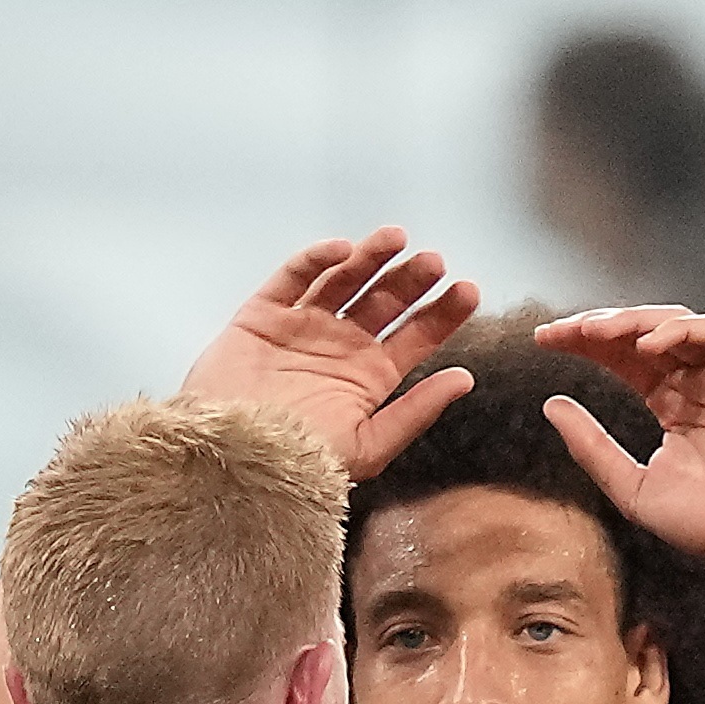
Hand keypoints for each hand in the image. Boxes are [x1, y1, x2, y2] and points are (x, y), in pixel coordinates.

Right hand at [182, 231, 481, 479]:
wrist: (235, 460)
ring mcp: (302, 327)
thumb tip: (464, 379)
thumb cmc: (301, 464)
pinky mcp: (263, 315)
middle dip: (410, 280)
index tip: (469, 291)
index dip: (442, 313)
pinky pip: (293, 278)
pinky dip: (316, 260)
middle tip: (434, 261)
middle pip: (384, 301)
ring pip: (344, 280)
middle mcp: (340, 347)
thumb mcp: (371, 445)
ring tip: (397, 238)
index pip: (415, 337)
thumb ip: (416, 411)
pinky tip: (343, 251)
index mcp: (369, 378)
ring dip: (371, 258)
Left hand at [530, 303, 704, 572]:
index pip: (622, 358)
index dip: (583, 344)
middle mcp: (697, 383)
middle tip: (562, 331)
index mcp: (672, 404)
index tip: (543, 341)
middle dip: (600, 326)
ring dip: (632, 321)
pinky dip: (678, 329)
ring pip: (674, 323)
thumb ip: (591, 447)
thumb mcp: (631, 486)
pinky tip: (646, 345)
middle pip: (642, 334)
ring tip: (595, 332)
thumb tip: (551, 405)